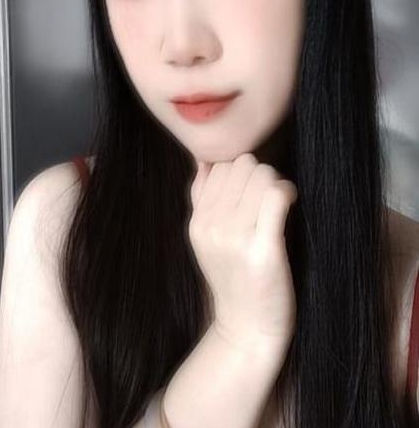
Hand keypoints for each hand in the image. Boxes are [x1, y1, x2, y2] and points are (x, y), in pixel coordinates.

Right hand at [188, 153, 297, 361]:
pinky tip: (290, 202)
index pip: (221, 166)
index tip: (254, 191)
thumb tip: (204, 159)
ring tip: (280, 202)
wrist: (247, 327)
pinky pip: (276, 196)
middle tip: (270, 196)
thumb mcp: (206, 238)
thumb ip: (202, 197)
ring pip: (262, 175)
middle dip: (261, 174)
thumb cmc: (234, 278)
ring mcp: (235, 237)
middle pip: (243, 165)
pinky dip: (287, 191)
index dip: (242, 172)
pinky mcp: (263, 248)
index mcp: (197, 221)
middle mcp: (212, 226)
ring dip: (276, 182)